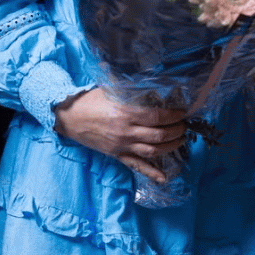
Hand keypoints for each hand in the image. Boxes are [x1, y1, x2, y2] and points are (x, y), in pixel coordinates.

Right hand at [53, 89, 188, 182]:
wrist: (69, 118)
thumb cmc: (91, 101)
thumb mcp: (111, 88)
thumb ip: (131, 86)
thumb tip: (150, 77)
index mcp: (126, 113)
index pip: (157, 116)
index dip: (173, 115)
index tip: (182, 112)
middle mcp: (126, 132)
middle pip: (159, 135)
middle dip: (177, 131)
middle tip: (184, 126)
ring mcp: (122, 146)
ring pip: (153, 151)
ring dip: (171, 147)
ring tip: (180, 140)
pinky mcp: (117, 155)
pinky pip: (137, 166)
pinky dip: (152, 173)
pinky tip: (164, 177)